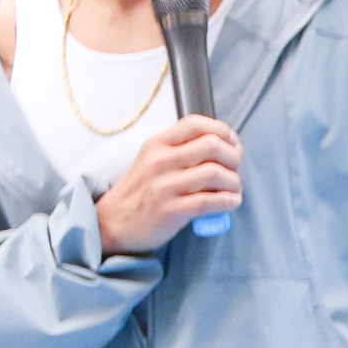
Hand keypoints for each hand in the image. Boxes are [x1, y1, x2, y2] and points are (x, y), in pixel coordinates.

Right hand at [91, 116, 240, 254]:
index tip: (232, 144)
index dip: (222, 131)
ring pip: (215, 174)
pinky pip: (209, 201)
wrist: (112, 224)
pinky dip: (228, 201)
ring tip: (233, 189)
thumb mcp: (151, 160)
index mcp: (156, 144)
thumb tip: (220, 146)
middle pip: (213, 146)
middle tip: (235, 169)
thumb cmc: (140, 192)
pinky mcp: (170, 210)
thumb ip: (179, 150)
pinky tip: (231, 202)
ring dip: (234, 182)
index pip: (196, 124)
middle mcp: (160, 161)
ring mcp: (164, 186)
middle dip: (233, 157)